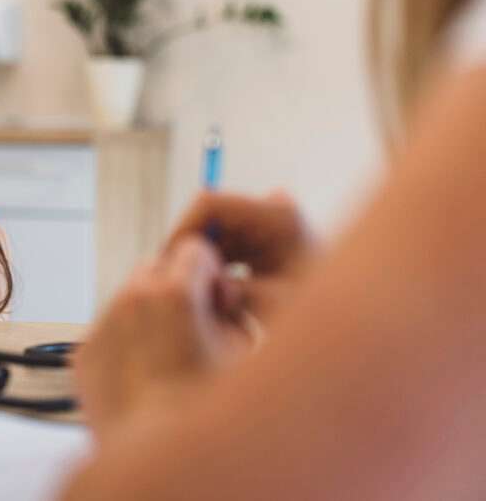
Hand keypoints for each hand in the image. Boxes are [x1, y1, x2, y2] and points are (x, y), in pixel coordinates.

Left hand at [72, 236, 253, 442]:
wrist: (160, 461)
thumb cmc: (210, 411)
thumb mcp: (242, 351)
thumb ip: (232, 308)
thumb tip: (219, 294)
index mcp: (175, 293)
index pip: (195, 248)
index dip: (211, 272)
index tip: (217, 296)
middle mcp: (132, 301)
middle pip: (156, 267)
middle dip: (176, 286)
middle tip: (193, 325)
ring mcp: (103, 326)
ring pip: (128, 300)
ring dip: (148, 314)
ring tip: (169, 358)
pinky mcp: (85, 355)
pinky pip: (107, 333)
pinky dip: (125, 345)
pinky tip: (145, 377)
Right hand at [165, 190, 312, 321]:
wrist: (349, 315)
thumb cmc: (317, 309)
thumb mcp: (271, 304)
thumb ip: (232, 289)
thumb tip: (196, 277)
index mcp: (278, 216)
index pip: (209, 204)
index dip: (182, 229)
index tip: (170, 263)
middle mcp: (271, 212)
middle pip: (209, 219)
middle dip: (193, 251)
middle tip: (184, 288)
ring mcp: (266, 224)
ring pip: (213, 235)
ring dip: (205, 263)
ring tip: (210, 299)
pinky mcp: (261, 238)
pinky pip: (224, 246)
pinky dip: (217, 268)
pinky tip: (224, 297)